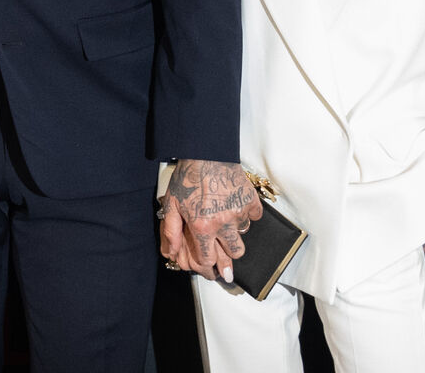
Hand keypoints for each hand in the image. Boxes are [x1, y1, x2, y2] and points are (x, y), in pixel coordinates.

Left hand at [159, 159, 260, 280]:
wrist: (206, 153)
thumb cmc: (188, 177)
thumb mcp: (171, 205)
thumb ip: (171, 233)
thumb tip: (170, 254)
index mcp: (202, 227)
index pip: (209, 260)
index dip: (209, 268)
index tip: (213, 271)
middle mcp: (223, 223)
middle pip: (235, 253)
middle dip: (229, 255)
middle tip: (225, 251)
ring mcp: (239, 212)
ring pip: (244, 235)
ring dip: (236, 232)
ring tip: (227, 222)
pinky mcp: (250, 200)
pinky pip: (254, 216)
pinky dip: (247, 214)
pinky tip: (236, 208)